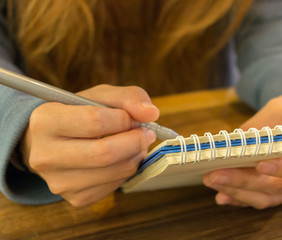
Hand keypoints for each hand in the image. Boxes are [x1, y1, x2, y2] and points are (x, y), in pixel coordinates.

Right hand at [21, 85, 158, 206]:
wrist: (53, 143)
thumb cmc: (78, 115)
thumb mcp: (100, 97)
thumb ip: (128, 97)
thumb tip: (152, 113)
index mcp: (45, 121)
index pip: (94, 121)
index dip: (124, 119)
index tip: (135, 118)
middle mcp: (45, 155)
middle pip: (105, 153)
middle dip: (135, 141)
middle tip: (146, 133)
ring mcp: (59, 181)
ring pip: (114, 172)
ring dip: (135, 156)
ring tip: (134, 145)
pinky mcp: (75, 198)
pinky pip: (114, 186)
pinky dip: (127, 170)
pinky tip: (122, 159)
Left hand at [203, 87, 281, 208]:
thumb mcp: (280, 108)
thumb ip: (258, 128)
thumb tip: (230, 147)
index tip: (260, 165)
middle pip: (277, 185)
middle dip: (242, 181)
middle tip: (214, 175)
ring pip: (267, 197)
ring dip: (237, 192)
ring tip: (212, 182)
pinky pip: (263, 199)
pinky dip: (241, 198)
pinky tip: (221, 194)